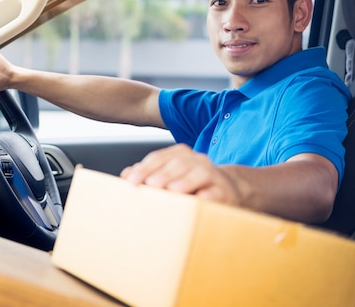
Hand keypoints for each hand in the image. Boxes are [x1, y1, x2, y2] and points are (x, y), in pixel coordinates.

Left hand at [120, 144, 240, 204]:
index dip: (144, 168)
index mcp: (180, 155)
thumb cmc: (191, 184)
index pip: (159, 158)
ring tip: (173, 190)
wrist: (227, 189)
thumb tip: (126, 175)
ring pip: (199, 174)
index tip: (131, 181)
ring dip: (185, 181)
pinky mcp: (226, 191)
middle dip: (163, 174)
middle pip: (179, 164)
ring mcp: (213, 174)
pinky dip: (210, 195)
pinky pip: (218, 191)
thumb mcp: (169, 177)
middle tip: (151, 185)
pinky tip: (201, 199)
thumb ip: (148, 175)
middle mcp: (197, 161)